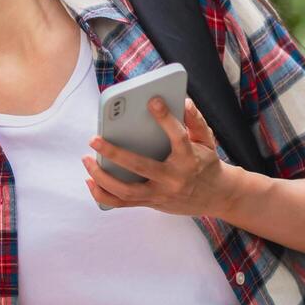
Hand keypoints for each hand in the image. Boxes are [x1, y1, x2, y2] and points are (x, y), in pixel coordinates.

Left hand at [81, 96, 236, 216]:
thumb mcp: (207, 140)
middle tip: (93, 139)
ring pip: (126, 190)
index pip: (177, 137)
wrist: (218, 197)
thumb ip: (195, 121)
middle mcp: (173, 178)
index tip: (152, 100)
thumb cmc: (207, 162)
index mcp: (189, 158)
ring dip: (102, 176)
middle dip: (114, 153)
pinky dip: (102, 194)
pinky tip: (89, 180)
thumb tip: (184, 101)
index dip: (166, 118)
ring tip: (86, 159)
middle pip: (140, 167)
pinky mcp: (151, 203)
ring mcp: (160, 194)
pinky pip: (122, 203)